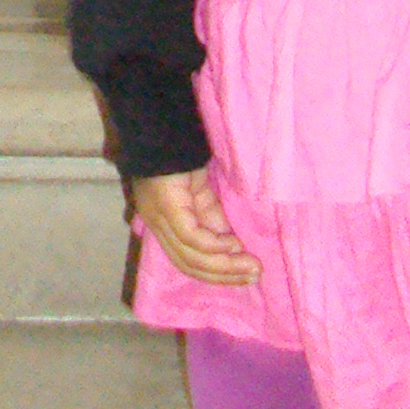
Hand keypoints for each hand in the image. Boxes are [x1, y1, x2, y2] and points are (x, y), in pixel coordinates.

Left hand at [129, 168, 260, 286]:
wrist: (168, 129)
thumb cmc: (185, 159)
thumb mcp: (204, 199)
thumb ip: (215, 224)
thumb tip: (236, 251)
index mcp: (162, 223)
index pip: (186, 262)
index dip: (216, 275)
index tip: (245, 279)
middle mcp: (155, 224)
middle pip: (188, 264)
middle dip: (223, 275)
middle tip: (254, 276)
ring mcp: (157, 216)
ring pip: (190, 256)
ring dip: (225, 266)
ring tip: (252, 267)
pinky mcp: (165, 206)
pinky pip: (191, 236)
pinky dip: (214, 246)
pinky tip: (233, 244)